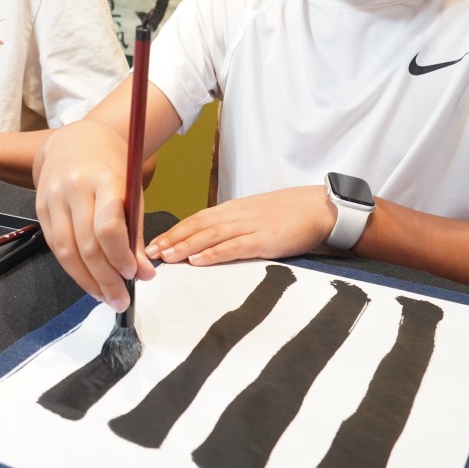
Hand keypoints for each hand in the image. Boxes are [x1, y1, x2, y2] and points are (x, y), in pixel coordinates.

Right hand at [34, 120, 155, 311]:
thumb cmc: (110, 166)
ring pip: (65, 250)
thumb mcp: (132, 191)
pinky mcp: (40, 207)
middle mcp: (74, 187)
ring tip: (104, 296)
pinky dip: (71, 267)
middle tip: (119, 299)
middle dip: (105, 279)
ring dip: (86, 280)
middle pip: (86, 244)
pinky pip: (54, 245)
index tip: (133, 275)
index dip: (119, 256)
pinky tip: (87, 279)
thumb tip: (144, 274)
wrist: (76, 140)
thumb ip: (136, 234)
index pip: (108, 226)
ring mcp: (52, 197)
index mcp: (103, 180)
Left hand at [144, 185, 336, 265]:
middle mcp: (236, 215)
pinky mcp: (264, 238)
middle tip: (149, 252)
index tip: (154, 242)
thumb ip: (233, 225)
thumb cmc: (288, 213)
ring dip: (185, 246)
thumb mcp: (255, 215)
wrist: (319, 207)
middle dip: (171, 239)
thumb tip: (211, 238)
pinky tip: (198, 260)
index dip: (174, 231)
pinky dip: (214, 253)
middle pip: (197, 226)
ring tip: (166, 256)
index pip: (196, 219)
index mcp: (233, 209)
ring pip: (210, 235)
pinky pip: (234, 246)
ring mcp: (249, 226)